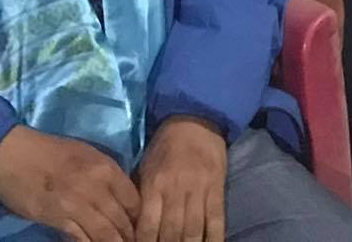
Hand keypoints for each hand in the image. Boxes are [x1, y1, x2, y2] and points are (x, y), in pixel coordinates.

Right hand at [0, 125, 140, 241]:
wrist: (15, 156)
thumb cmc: (53, 152)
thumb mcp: (90, 155)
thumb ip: (108, 175)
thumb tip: (122, 198)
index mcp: (106, 169)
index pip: (134, 200)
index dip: (139, 217)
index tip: (140, 227)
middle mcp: (96, 188)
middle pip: (122, 220)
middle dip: (129, 235)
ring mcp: (76, 205)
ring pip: (104, 233)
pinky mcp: (57, 219)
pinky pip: (80, 238)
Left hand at [134, 116, 226, 241]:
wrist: (195, 121)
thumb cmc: (164, 147)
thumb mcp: (145, 168)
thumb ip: (142, 197)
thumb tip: (133, 227)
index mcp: (155, 185)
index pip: (146, 226)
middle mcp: (176, 190)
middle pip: (170, 232)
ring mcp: (199, 190)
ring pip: (193, 230)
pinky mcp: (217, 189)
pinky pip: (216, 219)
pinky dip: (214, 238)